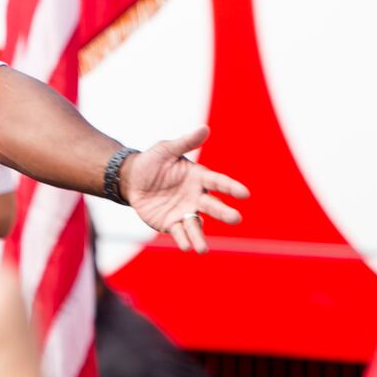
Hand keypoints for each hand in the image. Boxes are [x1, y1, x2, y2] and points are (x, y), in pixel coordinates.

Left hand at [121, 125, 248, 253]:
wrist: (131, 179)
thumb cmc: (153, 162)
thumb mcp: (166, 149)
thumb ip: (185, 142)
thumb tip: (205, 128)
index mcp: (198, 178)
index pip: (218, 182)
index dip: (231, 187)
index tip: (245, 193)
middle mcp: (196, 197)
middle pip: (212, 206)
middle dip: (224, 213)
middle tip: (236, 219)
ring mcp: (185, 212)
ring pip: (196, 225)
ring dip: (200, 237)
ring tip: (203, 249)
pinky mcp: (171, 223)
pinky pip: (179, 232)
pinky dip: (183, 240)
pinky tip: (186, 247)